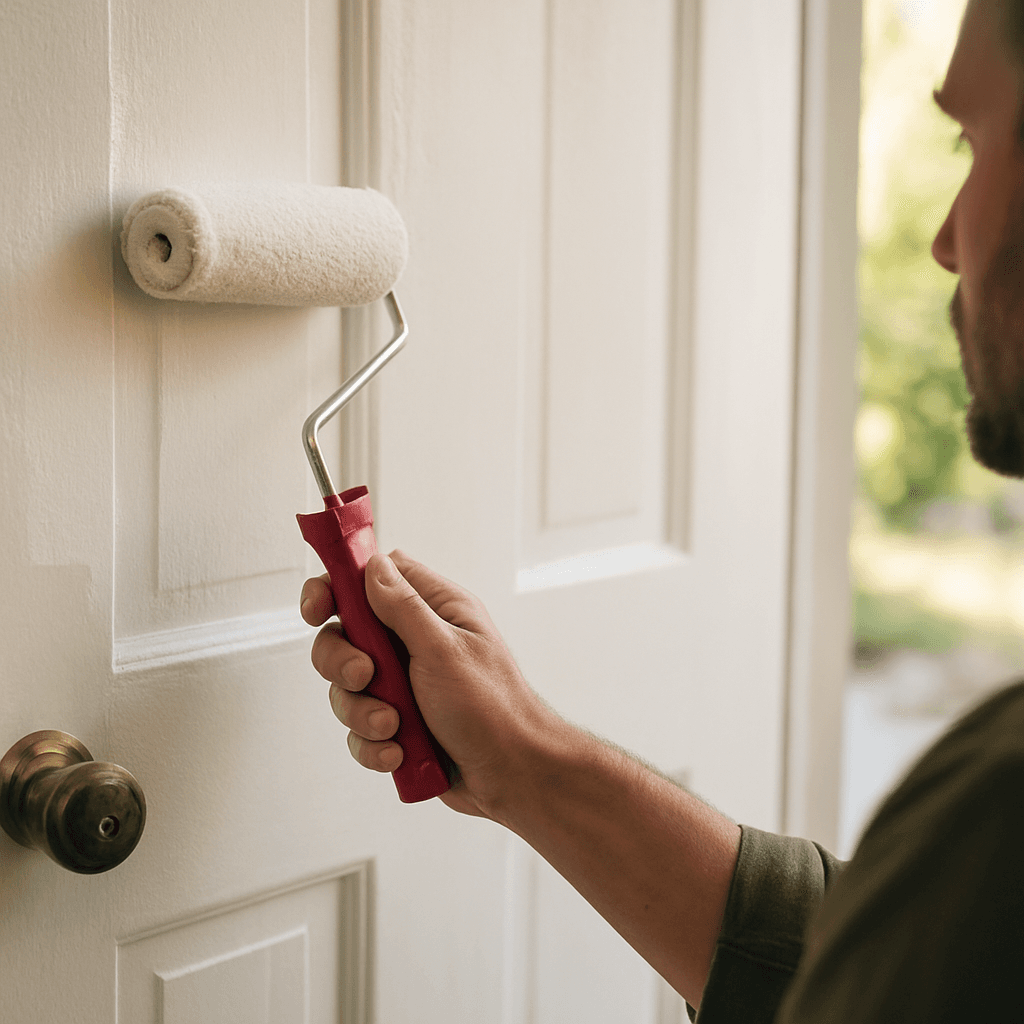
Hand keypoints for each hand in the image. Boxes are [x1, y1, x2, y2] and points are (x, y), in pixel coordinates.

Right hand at [300, 549, 553, 817]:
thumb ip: (403, 607)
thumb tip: (372, 565)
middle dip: (342, 661)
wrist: (511, 777)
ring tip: (394, 727)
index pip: (373, 577)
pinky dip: (373, 745)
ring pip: (346, 688)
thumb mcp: (443, 649)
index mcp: (434, 609)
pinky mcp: (398, 724)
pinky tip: (399, 754)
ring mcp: (404, 684)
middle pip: (345, 634)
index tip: (318, 610)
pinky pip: (359, 730)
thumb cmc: (492, 708)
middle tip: (365, 677)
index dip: (338, 586)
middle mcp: (415, 641)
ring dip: (362, 712)